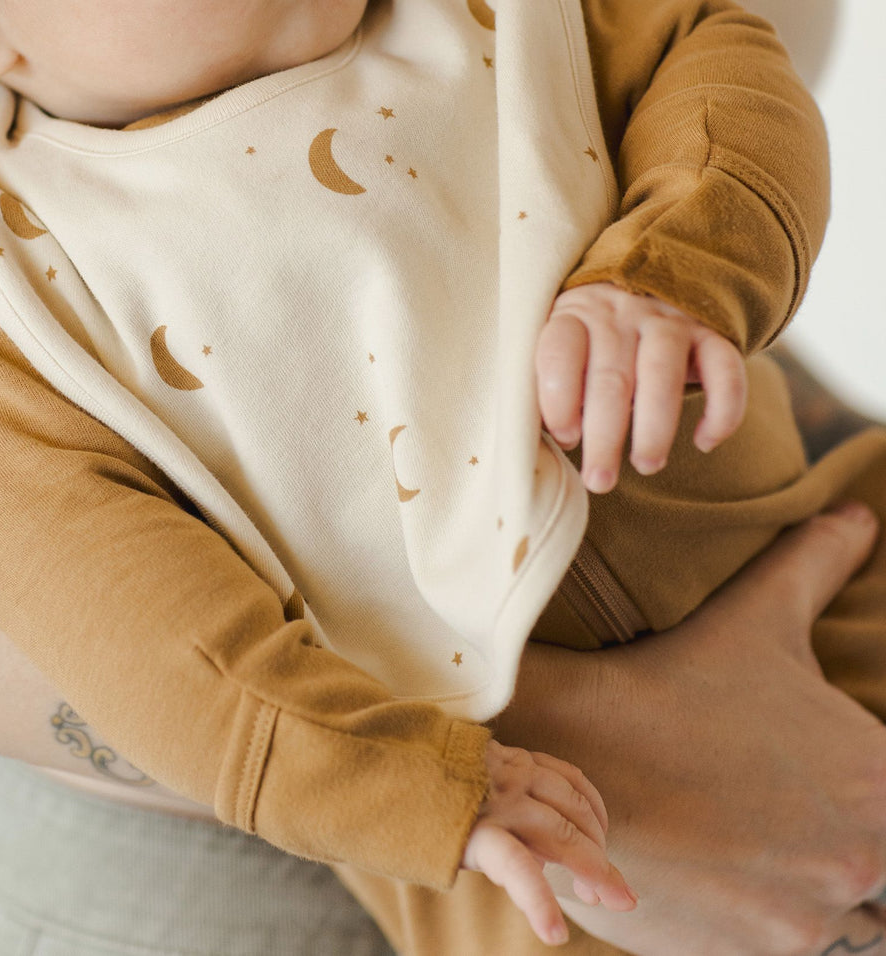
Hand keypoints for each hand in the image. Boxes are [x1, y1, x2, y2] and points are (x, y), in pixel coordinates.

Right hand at [493, 504, 885, 955]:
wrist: (575, 751)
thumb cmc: (671, 679)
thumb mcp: (755, 614)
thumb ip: (817, 565)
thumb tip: (860, 517)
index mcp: (883, 779)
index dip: (876, 800)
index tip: (844, 791)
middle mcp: (865, 859)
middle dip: (856, 852)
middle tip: (793, 816)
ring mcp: (812, 919)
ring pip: (853, 925)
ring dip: (822, 894)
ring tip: (765, 847)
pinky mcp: (762, 954)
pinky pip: (794, 947)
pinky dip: (771, 921)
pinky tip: (732, 875)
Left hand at [536, 283, 747, 492]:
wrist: (653, 279)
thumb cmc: (595, 334)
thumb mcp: (566, 343)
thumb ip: (553, 383)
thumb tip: (543, 442)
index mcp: (576, 314)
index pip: (560, 351)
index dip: (559, 399)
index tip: (565, 438)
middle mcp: (622, 313)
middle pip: (611, 376)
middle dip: (605, 435)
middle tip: (600, 479)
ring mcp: (670, 321)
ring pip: (663, 373)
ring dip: (655, 427)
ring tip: (646, 465)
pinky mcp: (713, 333)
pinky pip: (725, 370)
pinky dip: (721, 409)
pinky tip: (705, 442)